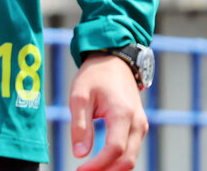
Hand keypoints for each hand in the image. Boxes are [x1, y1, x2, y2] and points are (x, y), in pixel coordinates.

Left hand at [70, 53, 146, 170]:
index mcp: (123, 114)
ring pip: (132, 157)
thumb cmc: (95, 76)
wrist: (114, 61)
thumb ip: (80, 125)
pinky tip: (102, 162)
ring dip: (113, 168)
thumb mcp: (79, 95)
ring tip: (91, 169)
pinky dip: (118, 160)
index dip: (98, 164)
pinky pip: (132, 150)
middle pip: (127, 159)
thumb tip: (79, 153)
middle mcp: (138, 123)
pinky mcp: (139, 127)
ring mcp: (141, 126)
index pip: (114, 149)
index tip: (80, 169)